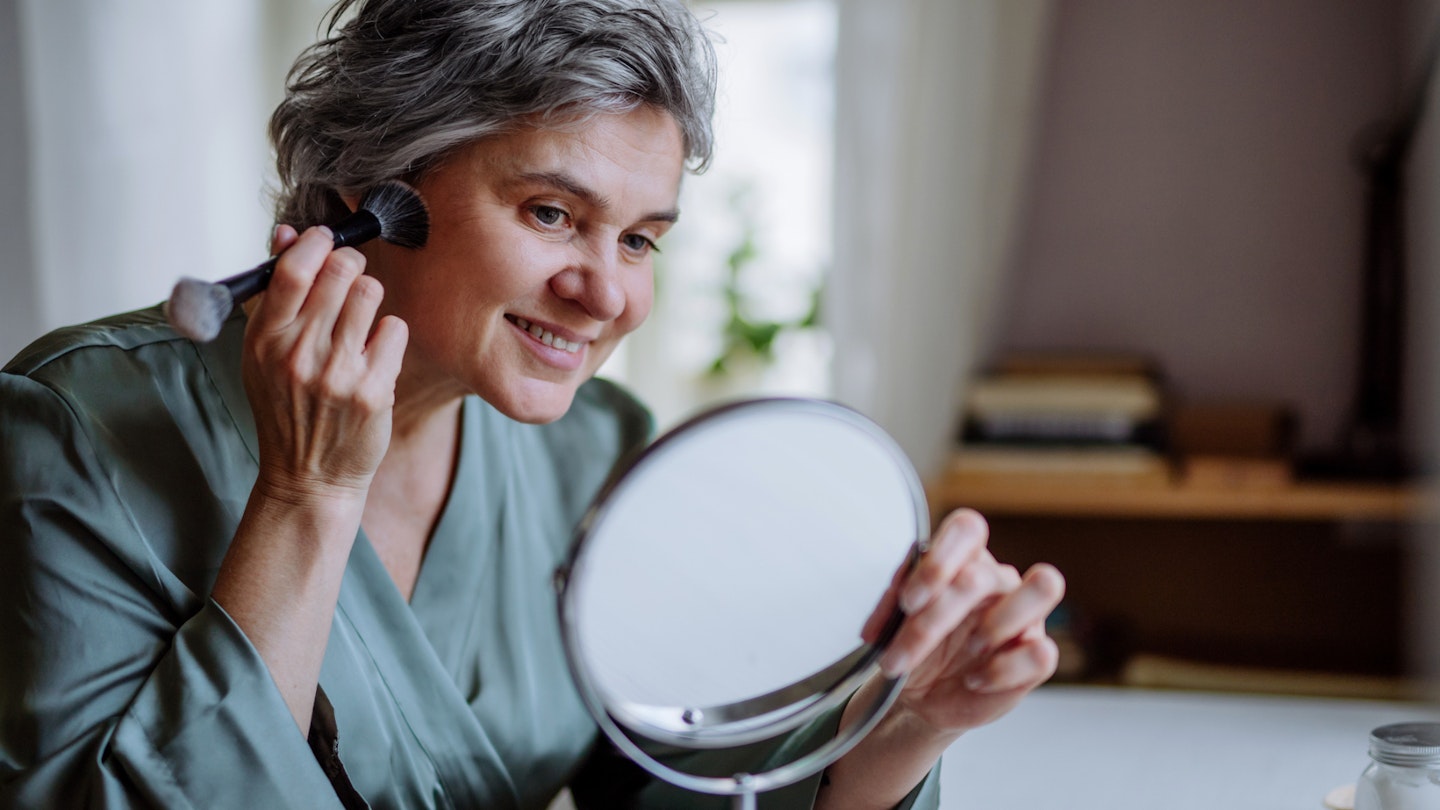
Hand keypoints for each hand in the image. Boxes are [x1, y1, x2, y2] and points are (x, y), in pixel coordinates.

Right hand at [241, 225, 408, 503]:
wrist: (308, 477)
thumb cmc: (286, 408)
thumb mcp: (263, 352)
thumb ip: (274, 292)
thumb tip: (286, 232)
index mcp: (266, 339)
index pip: (294, 269)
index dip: (316, 242)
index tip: (326, 240)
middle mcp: (299, 354)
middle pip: (341, 272)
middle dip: (351, 264)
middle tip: (351, 277)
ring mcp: (338, 373)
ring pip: (372, 293)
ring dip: (370, 299)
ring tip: (359, 323)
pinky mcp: (373, 390)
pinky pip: (395, 329)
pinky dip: (388, 335)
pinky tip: (374, 355)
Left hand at [862, 509, 1064, 734]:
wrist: (922, 699)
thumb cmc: (914, 650)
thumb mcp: (893, 624)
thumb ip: (896, 594)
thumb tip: (906, 574)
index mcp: (965, 561)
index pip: (967, 529)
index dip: (939, 561)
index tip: (908, 601)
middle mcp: (999, 581)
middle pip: (984, 575)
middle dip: (937, 617)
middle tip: (904, 650)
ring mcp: (1026, 616)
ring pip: (1044, 585)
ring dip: (997, 623)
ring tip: (968, 649)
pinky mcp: (1038, 656)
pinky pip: (1042, 652)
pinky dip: (1001, 671)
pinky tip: (975, 681)